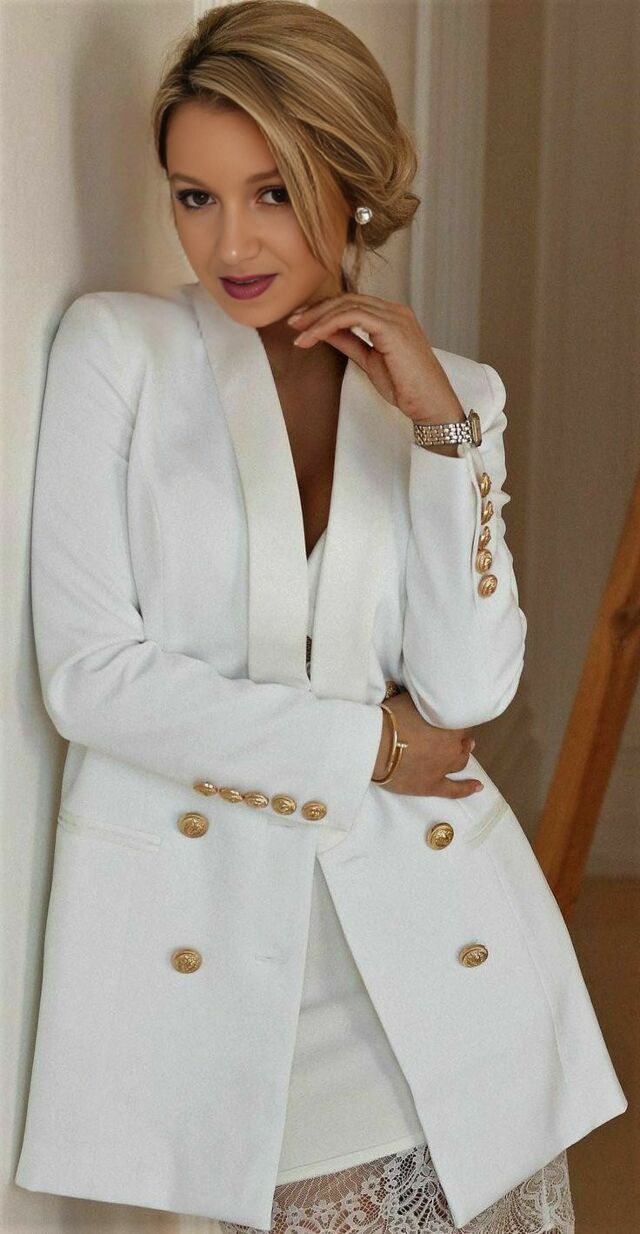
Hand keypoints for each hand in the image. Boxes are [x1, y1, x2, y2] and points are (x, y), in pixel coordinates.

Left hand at [287, 294, 465, 423]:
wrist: (430, 403)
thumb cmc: (407, 387)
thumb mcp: (370, 361)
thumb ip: (350, 342)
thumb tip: (325, 332)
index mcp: (392, 317)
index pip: (352, 303)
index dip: (324, 311)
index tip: (301, 324)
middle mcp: (395, 311)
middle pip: (347, 299)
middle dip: (316, 311)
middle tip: (293, 323)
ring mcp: (395, 317)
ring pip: (347, 305)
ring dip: (318, 318)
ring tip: (299, 334)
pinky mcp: (392, 327)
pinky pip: (352, 316)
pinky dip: (328, 325)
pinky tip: (313, 337)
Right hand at [371, 688, 483, 798]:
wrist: (375, 745)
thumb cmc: (390, 718)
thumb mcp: (409, 699)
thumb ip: (424, 701)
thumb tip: (426, 696)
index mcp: (449, 725)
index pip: (460, 720)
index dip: (455, 719)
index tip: (450, 717)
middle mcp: (451, 747)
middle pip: (462, 742)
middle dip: (461, 737)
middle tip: (459, 734)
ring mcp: (443, 767)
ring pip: (461, 762)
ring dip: (463, 755)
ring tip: (465, 750)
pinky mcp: (432, 785)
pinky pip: (454, 790)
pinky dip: (467, 788)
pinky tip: (477, 786)